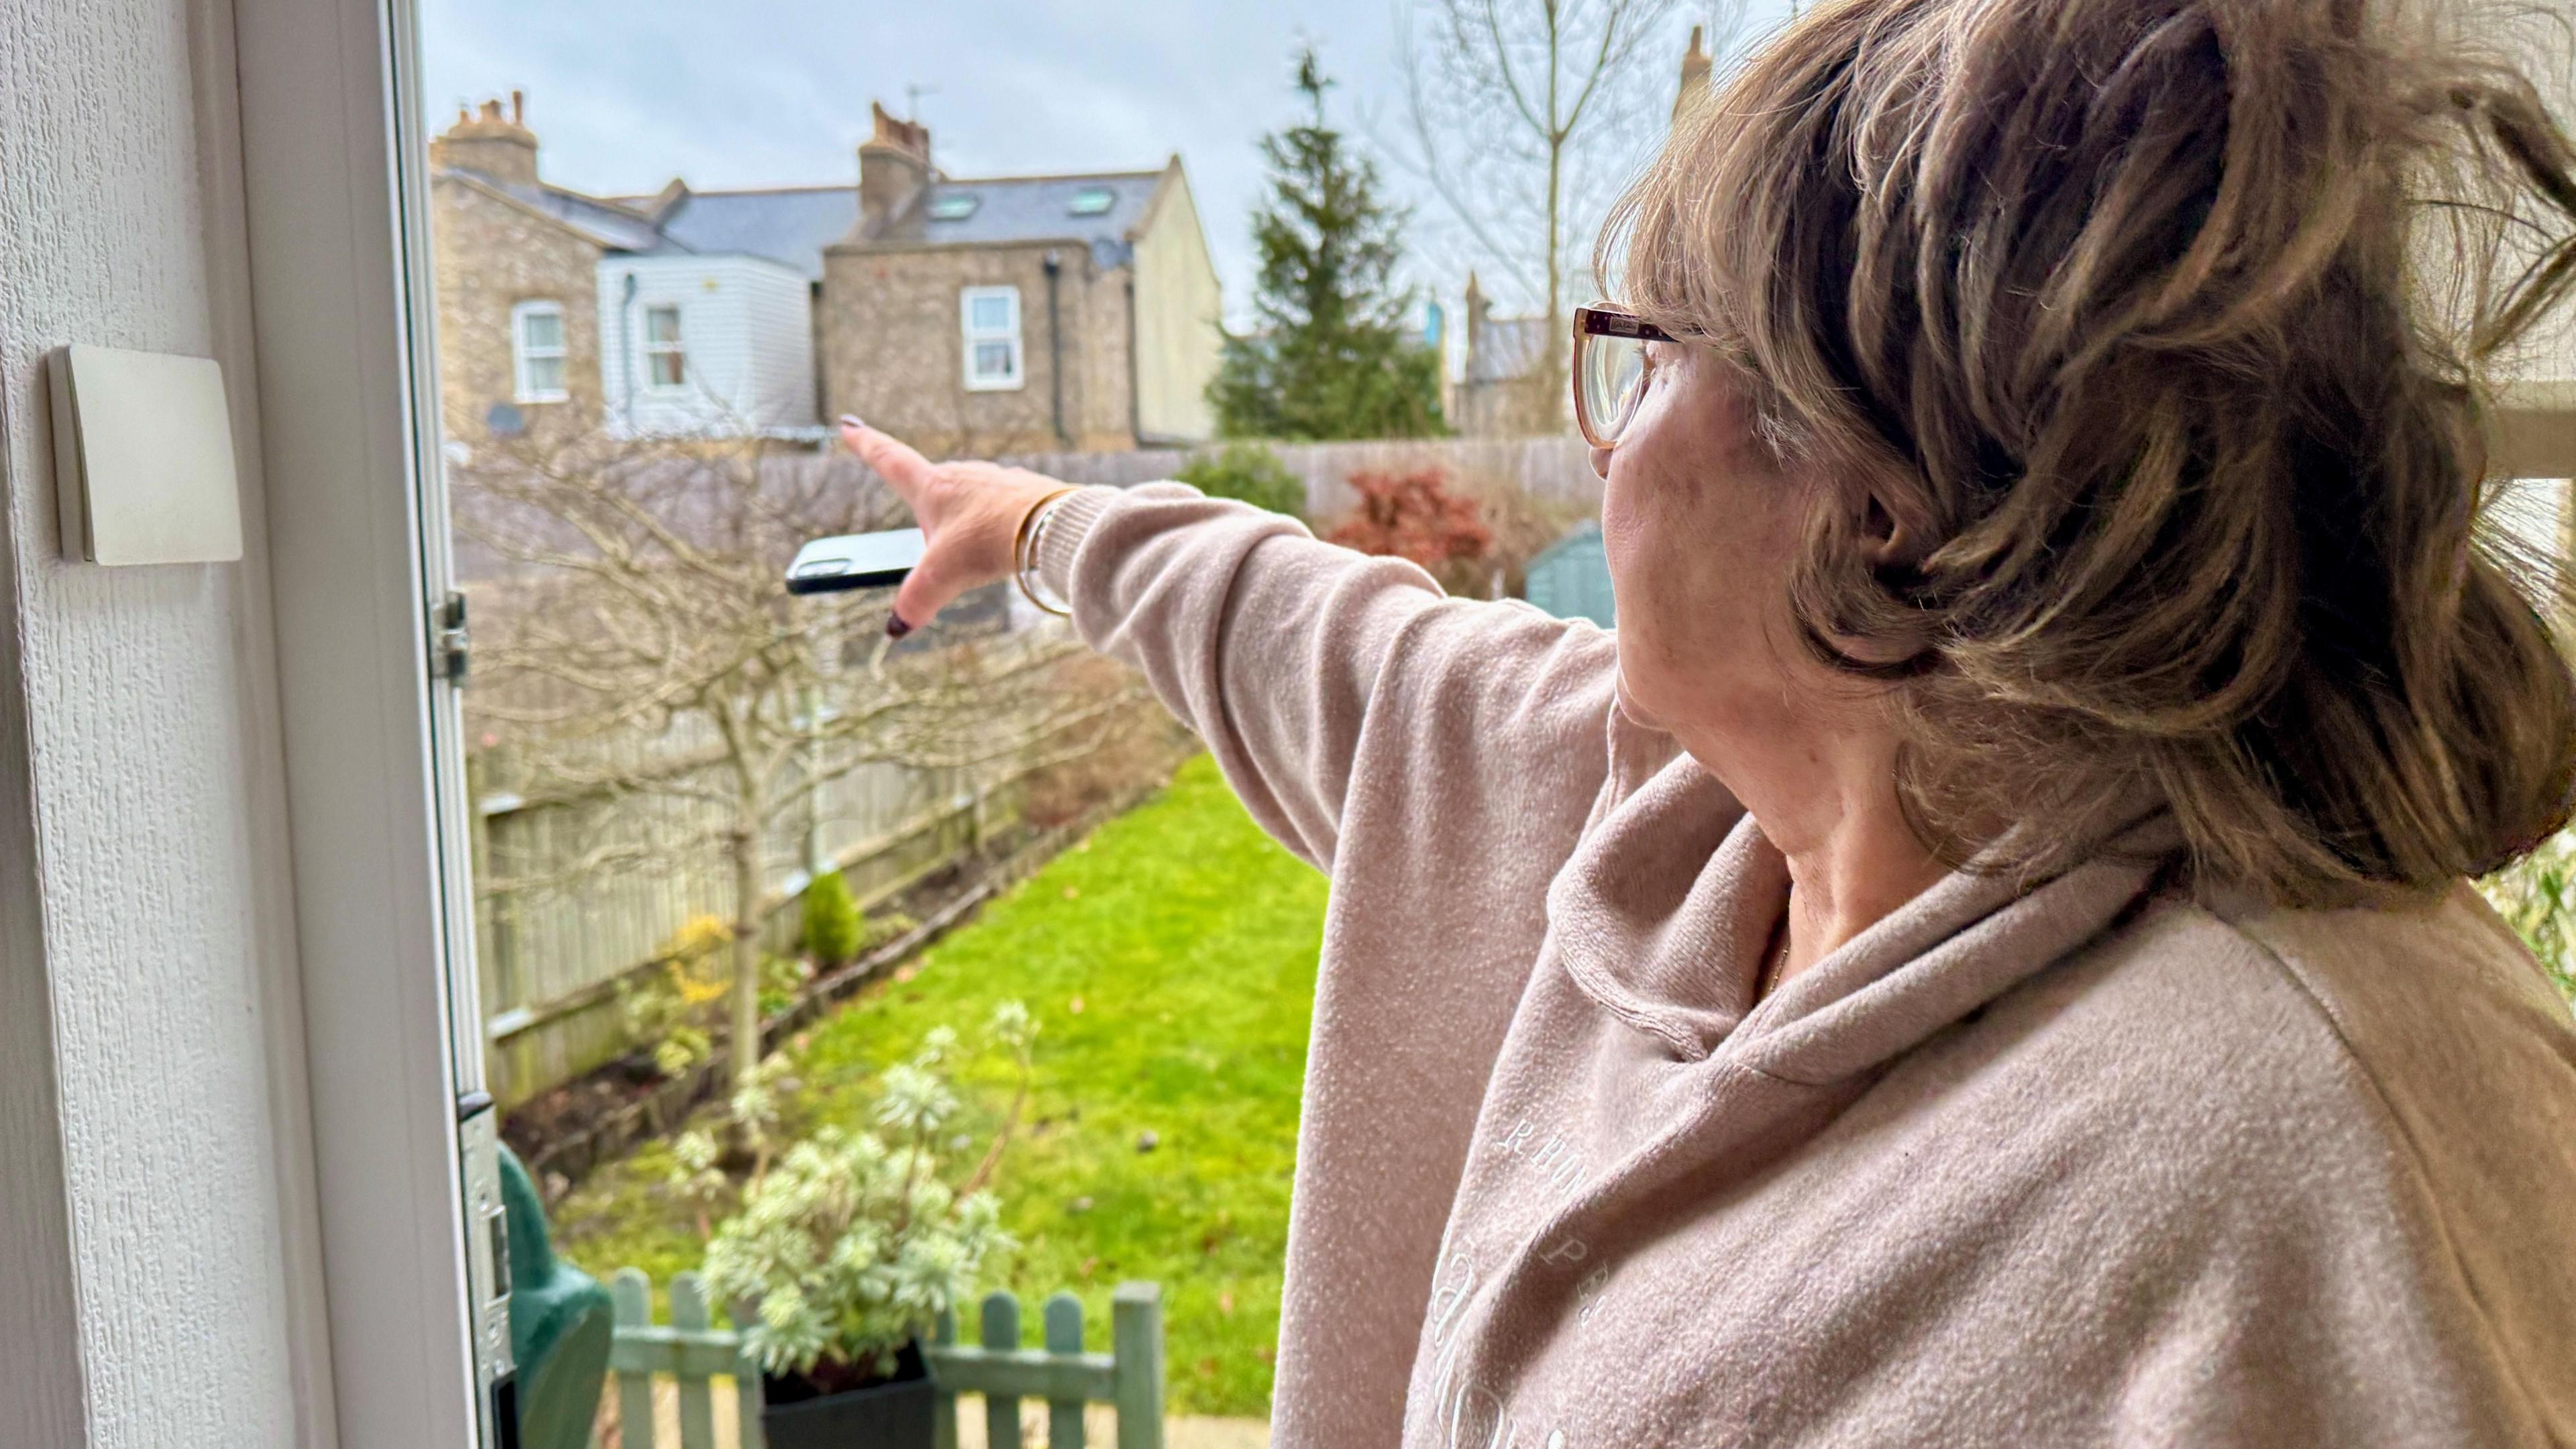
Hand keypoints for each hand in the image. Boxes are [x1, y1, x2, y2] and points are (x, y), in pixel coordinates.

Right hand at [840, 417, 1068, 635]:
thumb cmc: (990, 540)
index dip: (866, 444)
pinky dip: (999, 526)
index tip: (849, 425)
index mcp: (932, 486)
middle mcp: (963, 474)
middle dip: (929, 509)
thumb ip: (915, 601)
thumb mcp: (942, 576)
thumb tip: (896, 628)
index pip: (888, 459)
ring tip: (979, 548)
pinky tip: (1011, 543)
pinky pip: (1003, 509)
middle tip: (933, 539)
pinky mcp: (1026, 492)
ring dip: (968, 521)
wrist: (1052, 525)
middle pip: (933, 487)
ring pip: (971, 500)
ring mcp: (996, 480)